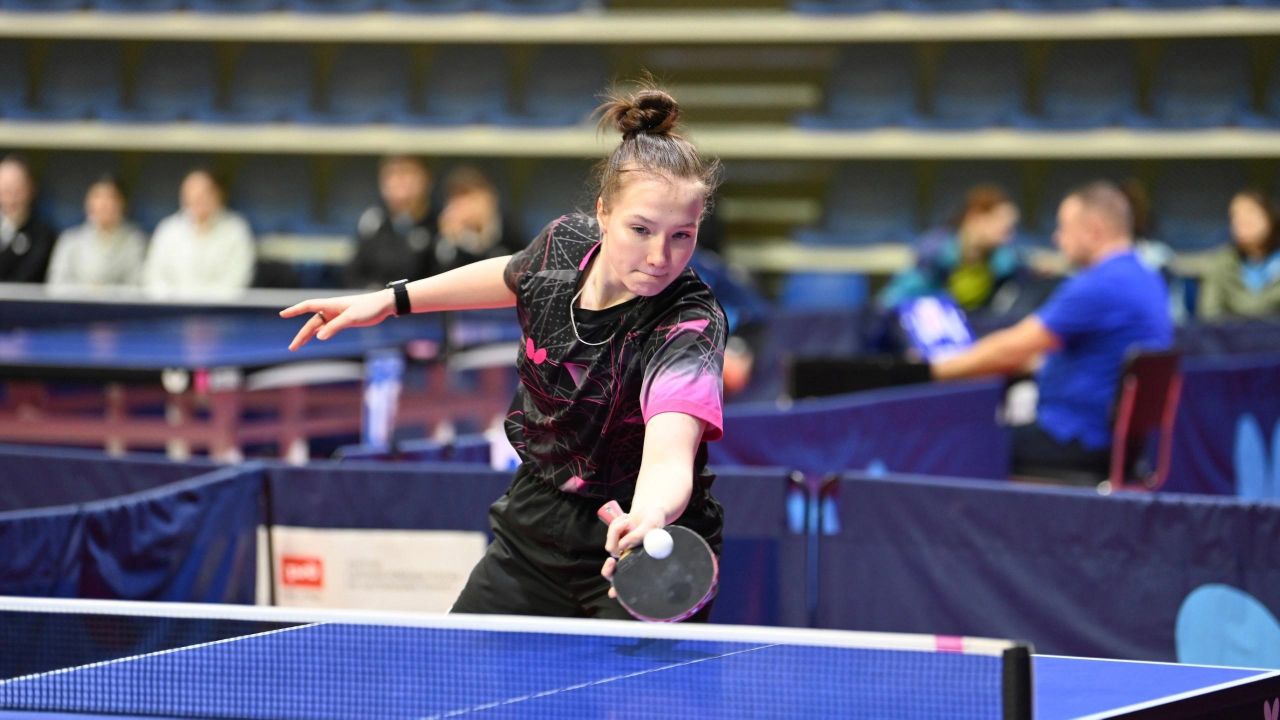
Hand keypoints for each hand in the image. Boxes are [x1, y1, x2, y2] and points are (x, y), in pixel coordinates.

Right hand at [279, 290, 393, 350]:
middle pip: (312, 323)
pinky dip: (321, 333)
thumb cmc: (368, 308)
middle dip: (302, 335)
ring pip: (319, 327)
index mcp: (330, 304)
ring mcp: (337, 315)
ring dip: (309, 336)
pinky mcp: (344, 320)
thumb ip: (335, 327)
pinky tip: (317, 337)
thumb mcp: (351, 318)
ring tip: (298, 346)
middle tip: (292, 348)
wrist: (384, 305)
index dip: (295, 310)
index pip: (308, 306)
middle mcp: (331, 309)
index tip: (282, 314)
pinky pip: (328, 327)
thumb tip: (318, 337)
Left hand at [600, 505, 666, 598]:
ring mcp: (622, 550)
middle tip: (610, 562)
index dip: (621, 591)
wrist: (650, 510)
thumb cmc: (655, 522)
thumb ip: (639, 536)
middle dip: (609, 570)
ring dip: (617, 531)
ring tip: (629, 521)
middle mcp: (630, 559)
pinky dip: (616, 524)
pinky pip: (610, 534)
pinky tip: (627, 519)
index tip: (613, 593)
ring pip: (611, 547)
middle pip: (614, 574)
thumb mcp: (652, 527)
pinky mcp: (615, 539)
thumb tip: (622, 545)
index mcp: (642, 563)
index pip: (630, 583)